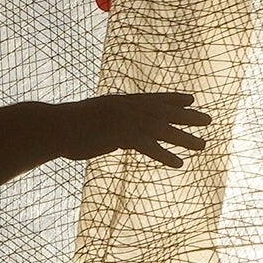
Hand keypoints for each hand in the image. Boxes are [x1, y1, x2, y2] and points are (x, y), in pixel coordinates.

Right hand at [58, 89, 209, 168]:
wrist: (54, 127)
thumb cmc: (68, 127)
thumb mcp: (94, 122)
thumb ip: (112, 129)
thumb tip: (122, 141)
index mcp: (121, 102)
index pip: (153, 99)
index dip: (173, 98)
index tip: (191, 98)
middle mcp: (127, 108)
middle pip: (163, 111)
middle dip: (187, 116)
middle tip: (208, 120)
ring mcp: (124, 120)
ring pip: (161, 129)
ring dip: (184, 138)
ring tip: (203, 145)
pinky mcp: (120, 135)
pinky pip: (148, 146)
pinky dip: (164, 154)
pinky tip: (179, 163)